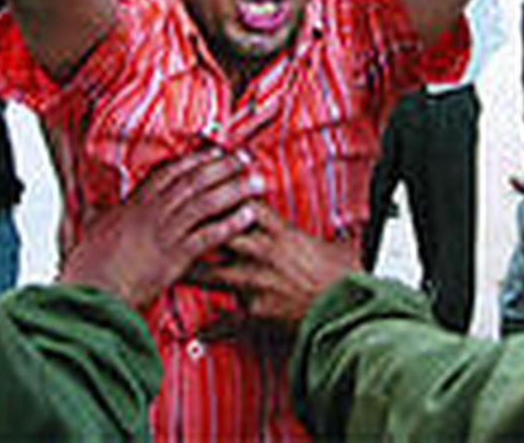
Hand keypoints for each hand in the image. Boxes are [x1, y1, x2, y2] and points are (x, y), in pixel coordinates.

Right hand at [59, 149, 259, 308]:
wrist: (89, 291)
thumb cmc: (87, 269)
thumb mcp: (92, 233)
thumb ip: (101, 218)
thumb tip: (96, 210)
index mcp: (133, 205)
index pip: (169, 173)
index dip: (194, 161)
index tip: (215, 151)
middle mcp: (151, 212)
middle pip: (193, 181)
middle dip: (222, 166)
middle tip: (245, 158)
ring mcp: (164, 232)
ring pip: (205, 202)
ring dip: (234, 189)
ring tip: (257, 181)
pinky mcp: (174, 256)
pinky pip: (208, 235)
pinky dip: (230, 224)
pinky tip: (249, 216)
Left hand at [188, 202, 360, 327]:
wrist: (347, 311)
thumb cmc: (346, 280)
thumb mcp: (342, 247)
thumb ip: (335, 235)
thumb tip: (352, 226)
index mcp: (282, 233)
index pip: (243, 206)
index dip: (222, 196)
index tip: (206, 192)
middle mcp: (263, 253)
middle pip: (217, 234)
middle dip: (195, 230)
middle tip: (173, 227)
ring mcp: (255, 282)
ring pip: (212, 273)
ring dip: (190, 272)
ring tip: (172, 269)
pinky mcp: (254, 312)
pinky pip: (226, 320)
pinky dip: (211, 327)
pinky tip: (198, 330)